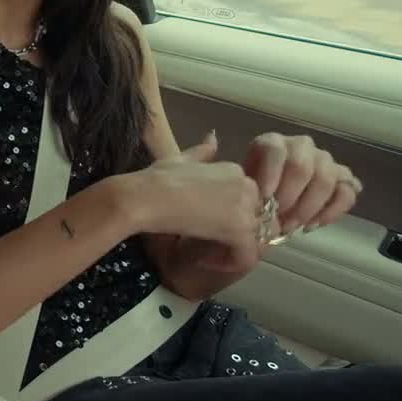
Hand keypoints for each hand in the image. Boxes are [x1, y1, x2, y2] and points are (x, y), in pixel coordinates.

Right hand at [124, 132, 263, 269]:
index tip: (206, 226)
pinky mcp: (240, 229)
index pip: (247, 201)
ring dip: (234, 250)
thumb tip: (213, 137)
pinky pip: (248, 256)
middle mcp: (247, 185)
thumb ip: (201, 152)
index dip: (229, 217)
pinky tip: (207, 262)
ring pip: (255, 239)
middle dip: (237, 235)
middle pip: (257, 220)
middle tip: (211, 244)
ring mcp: (246, 207)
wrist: (144, 197)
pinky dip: (230, 263)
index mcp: (235, 170)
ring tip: (209, 256)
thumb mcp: (180, 158)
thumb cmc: (155, 178)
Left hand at [244, 133, 360, 237]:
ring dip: (309, 207)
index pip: (275, 150)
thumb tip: (256, 202)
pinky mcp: (342, 179)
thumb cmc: (252, 193)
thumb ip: (246, 189)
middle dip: (290, 197)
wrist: (269, 200)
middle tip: (277, 219)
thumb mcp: (242, 187)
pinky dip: (332, 212)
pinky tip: (312, 225)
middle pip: (302, 166)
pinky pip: (347, 193)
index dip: (270, 174)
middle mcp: (301, 146)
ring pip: (326, 178)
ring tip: (292, 226)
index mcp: (272, 143)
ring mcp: (325, 161)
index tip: (264, 197)